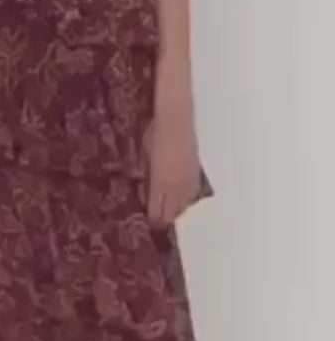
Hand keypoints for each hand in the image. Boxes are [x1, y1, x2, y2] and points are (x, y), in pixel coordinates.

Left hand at [143, 102, 200, 226]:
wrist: (176, 123)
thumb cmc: (155, 136)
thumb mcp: (143, 159)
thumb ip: (144, 180)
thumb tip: (143, 195)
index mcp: (160, 184)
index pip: (157, 213)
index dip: (151, 218)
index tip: (147, 218)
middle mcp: (176, 187)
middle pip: (171, 214)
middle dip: (162, 217)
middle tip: (155, 214)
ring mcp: (189, 182)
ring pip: (184, 207)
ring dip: (175, 209)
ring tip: (166, 205)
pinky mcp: (197, 175)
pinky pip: (192, 196)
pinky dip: (185, 200)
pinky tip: (179, 196)